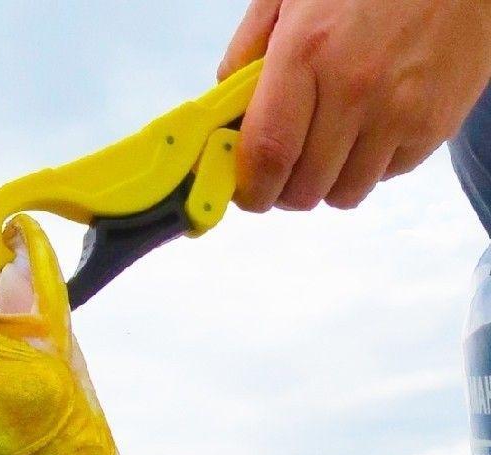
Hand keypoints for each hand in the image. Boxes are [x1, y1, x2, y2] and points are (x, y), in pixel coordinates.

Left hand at [219, 0, 490, 211]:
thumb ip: (247, 52)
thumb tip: (227, 114)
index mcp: (307, 52)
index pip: (268, 154)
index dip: (251, 189)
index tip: (245, 191)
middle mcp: (355, 89)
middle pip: (303, 188)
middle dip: (284, 191)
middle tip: (283, 170)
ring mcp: (400, 111)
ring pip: (344, 193)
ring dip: (327, 182)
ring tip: (328, 147)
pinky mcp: (435, 125)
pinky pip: (385, 177)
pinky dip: (370, 166)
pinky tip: (369, 129)